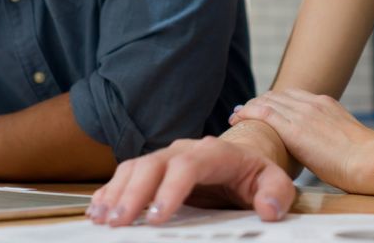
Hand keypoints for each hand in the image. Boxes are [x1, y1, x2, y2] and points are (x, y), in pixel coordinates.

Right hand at [89, 136, 294, 226]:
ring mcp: (165, 159)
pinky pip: (126, 175)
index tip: (159, 217)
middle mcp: (184, 151)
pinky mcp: (153, 170)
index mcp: (214, 153)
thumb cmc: (253, 173)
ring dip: (116, 193)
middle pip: (153, 165)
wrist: (241, 158)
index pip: (188, 165)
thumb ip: (276, 193)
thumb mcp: (273, 181)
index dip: (171, 189)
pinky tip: (98, 209)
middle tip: (120, 221)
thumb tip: (268, 209)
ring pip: (135, 168)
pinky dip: (109, 191)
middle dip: (133, 194)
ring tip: (103, 218)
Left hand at [230, 89, 373, 191]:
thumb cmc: (364, 159)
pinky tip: (237, 118)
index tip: (267, 107)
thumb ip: (332, 138)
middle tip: (247, 111)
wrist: (368, 160)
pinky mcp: (293, 128)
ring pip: (267, 101)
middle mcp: (312, 103)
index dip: (277, 101)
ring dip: (250, 106)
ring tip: (238, 114)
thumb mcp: (347, 139)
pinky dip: (248, 112)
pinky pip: (263, 113)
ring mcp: (302, 114)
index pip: (294, 96)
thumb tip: (329, 151)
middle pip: (278, 95)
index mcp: (326, 104)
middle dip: (260, 101)